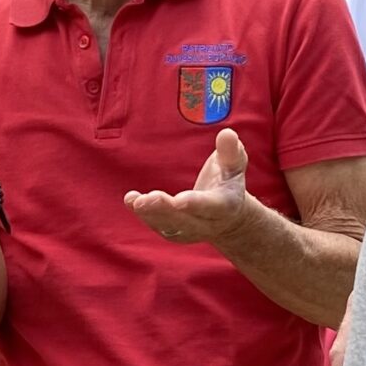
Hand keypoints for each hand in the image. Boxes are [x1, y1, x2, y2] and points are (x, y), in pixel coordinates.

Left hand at [125, 130, 251, 244]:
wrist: (228, 218)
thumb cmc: (228, 181)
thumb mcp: (235, 165)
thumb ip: (231, 151)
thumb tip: (226, 133)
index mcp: (224, 205)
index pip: (209, 206)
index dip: (195, 204)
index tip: (180, 200)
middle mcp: (206, 223)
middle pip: (185, 219)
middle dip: (166, 210)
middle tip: (150, 198)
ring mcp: (189, 231)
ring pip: (168, 225)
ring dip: (151, 214)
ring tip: (135, 200)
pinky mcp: (174, 232)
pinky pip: (157, 225)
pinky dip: (143, 214)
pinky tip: (130, 200)